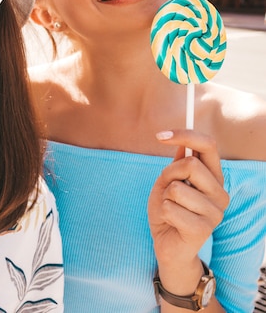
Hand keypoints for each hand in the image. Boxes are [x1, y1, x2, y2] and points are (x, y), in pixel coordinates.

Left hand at [148, 129, 228, 283]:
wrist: (167, 244)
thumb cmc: (168, 210)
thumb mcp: (167, 182)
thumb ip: (177, 164)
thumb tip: (181, 143)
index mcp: (214, 178)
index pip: (208, 146)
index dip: (185, 136)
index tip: (160, 135)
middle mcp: (220, 193)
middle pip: (191, 165)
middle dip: (168, 174)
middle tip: (166, 190)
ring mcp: (215, 212)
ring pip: (176, 188)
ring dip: (164, 197)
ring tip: (170, 209)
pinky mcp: (203, 229)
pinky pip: (170, 208)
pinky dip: (162, 212)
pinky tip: (171, 222)